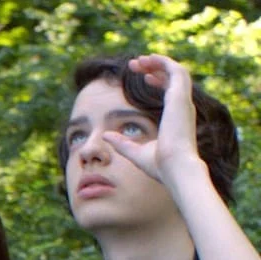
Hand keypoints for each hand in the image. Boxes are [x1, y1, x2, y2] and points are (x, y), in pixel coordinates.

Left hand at [104, 54, 201, 186]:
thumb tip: (105, 136)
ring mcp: (183, 102)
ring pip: (176, 71)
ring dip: (158, 61)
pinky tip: (147, 60)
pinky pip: (176, 71)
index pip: (171, 91)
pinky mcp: (180, 99)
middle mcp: (183, 107)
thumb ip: (122, 143)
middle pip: (173, 77)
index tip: (143, 77)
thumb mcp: (135, 153)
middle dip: (155, 67)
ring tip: (138, 59)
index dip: (158, 80)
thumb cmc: (160, 166)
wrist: (174, 169)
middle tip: (135, 63)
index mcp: (177, 117)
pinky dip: (163, 62)